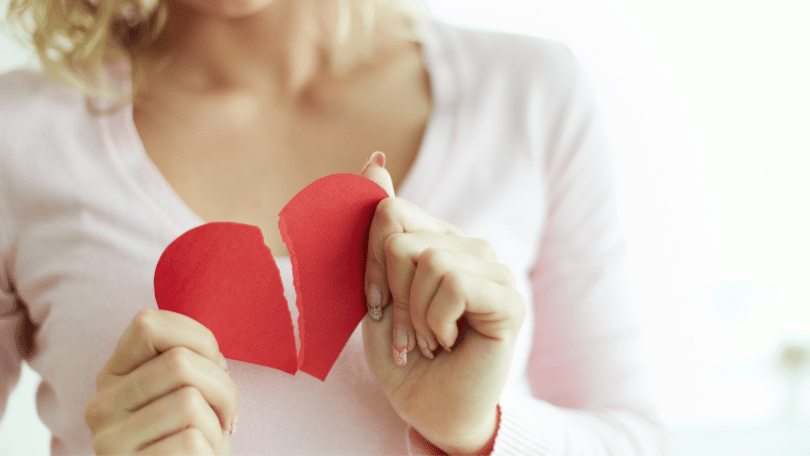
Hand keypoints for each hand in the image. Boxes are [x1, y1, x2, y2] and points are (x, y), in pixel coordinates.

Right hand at [85, 309, 237, 454]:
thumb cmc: (192, 436)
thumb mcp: (184, 391)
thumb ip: (189, 362)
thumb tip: (213, 358)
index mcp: (114, 375)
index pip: (148, 323)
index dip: (198, 338)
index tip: (213, 366)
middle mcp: (100, 405)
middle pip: (180, 363)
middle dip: (223, 386)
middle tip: (225, 412)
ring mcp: (109, 441)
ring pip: (189, 400)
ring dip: (218, 421)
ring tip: (210, 438)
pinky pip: (191, 440)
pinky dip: (211, 449)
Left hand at [360, 152, 525, 453]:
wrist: (430, 408)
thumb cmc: (404, 355)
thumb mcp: (376, 290)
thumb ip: (376, 230)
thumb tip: (375, 160)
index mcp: (436, 240)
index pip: (389, 210)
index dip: (370, 262)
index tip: (379, 304)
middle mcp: (468, 246)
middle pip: (400, 235)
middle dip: (390, 293)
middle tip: (407, 330)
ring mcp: (491, 268)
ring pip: (426, 258)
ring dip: (414, 314)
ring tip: (431, 339)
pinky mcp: (507, 297)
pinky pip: (453, 282)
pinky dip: (437, 320)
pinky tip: (450, 340)